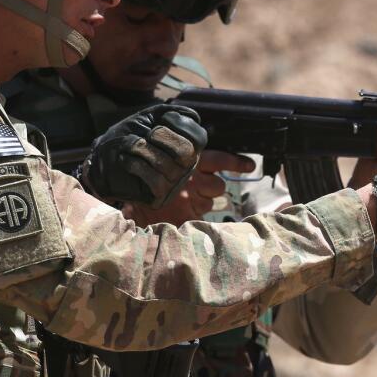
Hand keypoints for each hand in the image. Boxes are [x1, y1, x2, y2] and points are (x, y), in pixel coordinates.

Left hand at [81, 104, 206, 207]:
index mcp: (187, 146)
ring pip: (167, 165)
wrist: (102, 157)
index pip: (199, 137)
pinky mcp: (158, 196)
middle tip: (148, 134)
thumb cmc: (127, 135)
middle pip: (187, 152)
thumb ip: (170, 112)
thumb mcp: (148, 117)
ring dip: (142, 148)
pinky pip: (156, 181)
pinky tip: (126, 160)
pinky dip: (136, 165)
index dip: (183, 124)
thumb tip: (193, 116)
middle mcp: (184, 166)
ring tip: (130, 145)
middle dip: (163, 137)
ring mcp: (173, 183)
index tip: (163, 119)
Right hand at [124, 151, 255, 225]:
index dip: (236, 162)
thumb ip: (185, 164)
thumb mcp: (165, 164)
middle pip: (218, 185)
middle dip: (212, 188)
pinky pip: (201, 218)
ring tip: (183, 201)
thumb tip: (211, 169)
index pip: (219, 159)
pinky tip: (184, 214)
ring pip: (210, 202)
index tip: (250, 165)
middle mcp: (191, 179)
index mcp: (188, 162)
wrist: (125, 198)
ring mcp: (188, 200)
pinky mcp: (185, 216)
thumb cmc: (146, 180)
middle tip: (197, 189)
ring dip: (202, 202)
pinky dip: (195, 217)